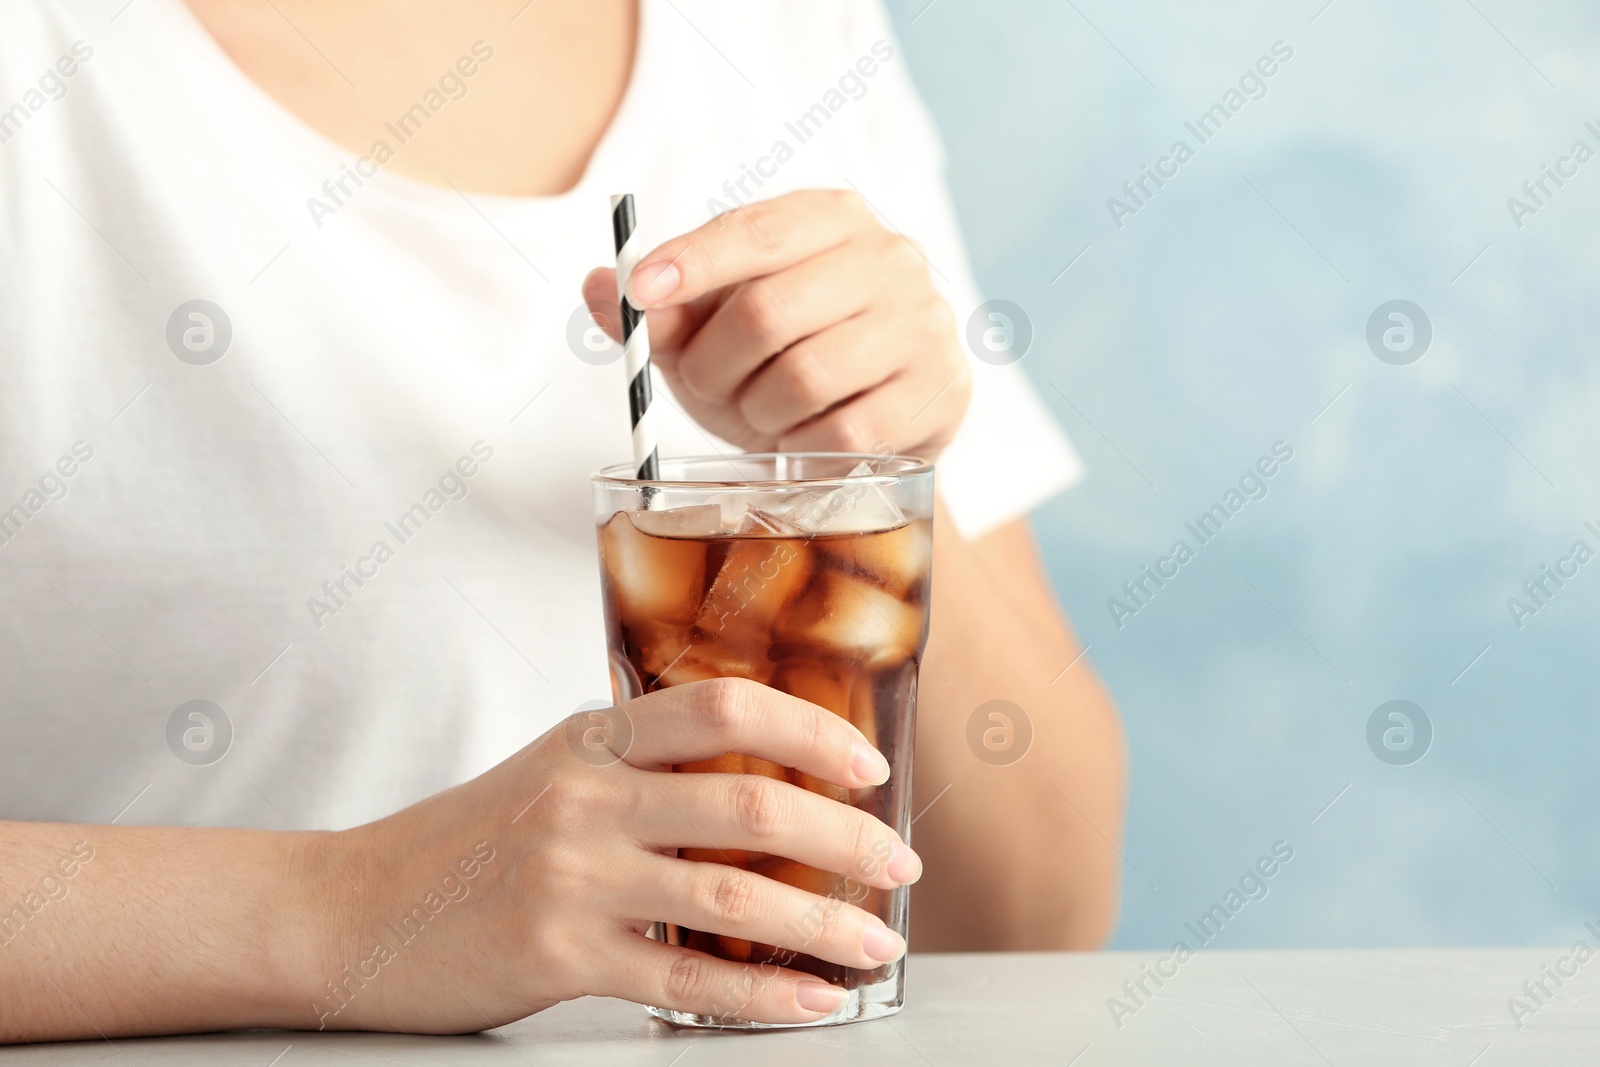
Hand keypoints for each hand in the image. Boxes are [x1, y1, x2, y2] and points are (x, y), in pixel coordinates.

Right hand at [313, 678, 921, 1031]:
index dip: (812, 730)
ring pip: (732, 894)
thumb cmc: (460, 842)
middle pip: (748, 802)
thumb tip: (756, 779)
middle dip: (845, 836)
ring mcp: (572, 877)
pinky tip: (811, 999)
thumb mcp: (550, 772)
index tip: (868, 765)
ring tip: (876, 941)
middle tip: (898, 862)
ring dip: (824, 921)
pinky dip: (763, 992)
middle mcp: (586, 796)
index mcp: (590, 737)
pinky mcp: (558, 957)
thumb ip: (638, 765)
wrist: (345, 911)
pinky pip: (686, 978)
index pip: (724, 707)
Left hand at [583, 189, 971, 459]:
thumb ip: (663, 309)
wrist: (884, 417)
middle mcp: (887, 257)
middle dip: (712, 365)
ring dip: (757, 412)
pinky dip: (803, 448)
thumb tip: (599, 289)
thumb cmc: (793, 357)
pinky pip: (844, 433)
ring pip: (804, 378)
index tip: (640, 291)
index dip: (692, 261)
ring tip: (759, 414)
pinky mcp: (941, 390)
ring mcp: (923, 322)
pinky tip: (801, 441)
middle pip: (767, 312)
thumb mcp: (720, 328)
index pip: (755, 230)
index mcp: (832, 217)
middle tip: (703, 387)